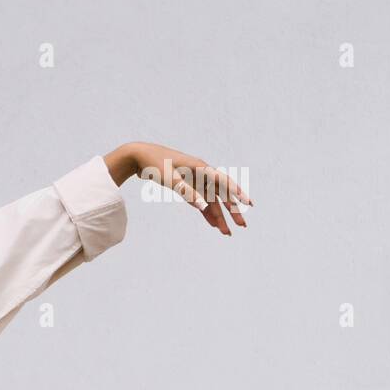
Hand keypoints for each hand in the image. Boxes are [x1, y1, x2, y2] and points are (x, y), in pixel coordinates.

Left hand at [129, 141, 251, 235]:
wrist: (139, 156)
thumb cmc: (155, 164)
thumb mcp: (170, 179)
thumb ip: (187, 192)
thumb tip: (203, 206)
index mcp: (201, 168)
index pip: (224, 182)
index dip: (238, 193)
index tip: (249, 204)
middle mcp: (201, 174)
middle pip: (221, 195)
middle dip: (232, 211)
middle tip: (242, 226)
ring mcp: (194, 181)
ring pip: (211, 201)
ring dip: (219, 216)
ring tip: (226, 232)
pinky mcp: (186, 186)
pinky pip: (200, 201)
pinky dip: (206, 212)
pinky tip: (212, 224)